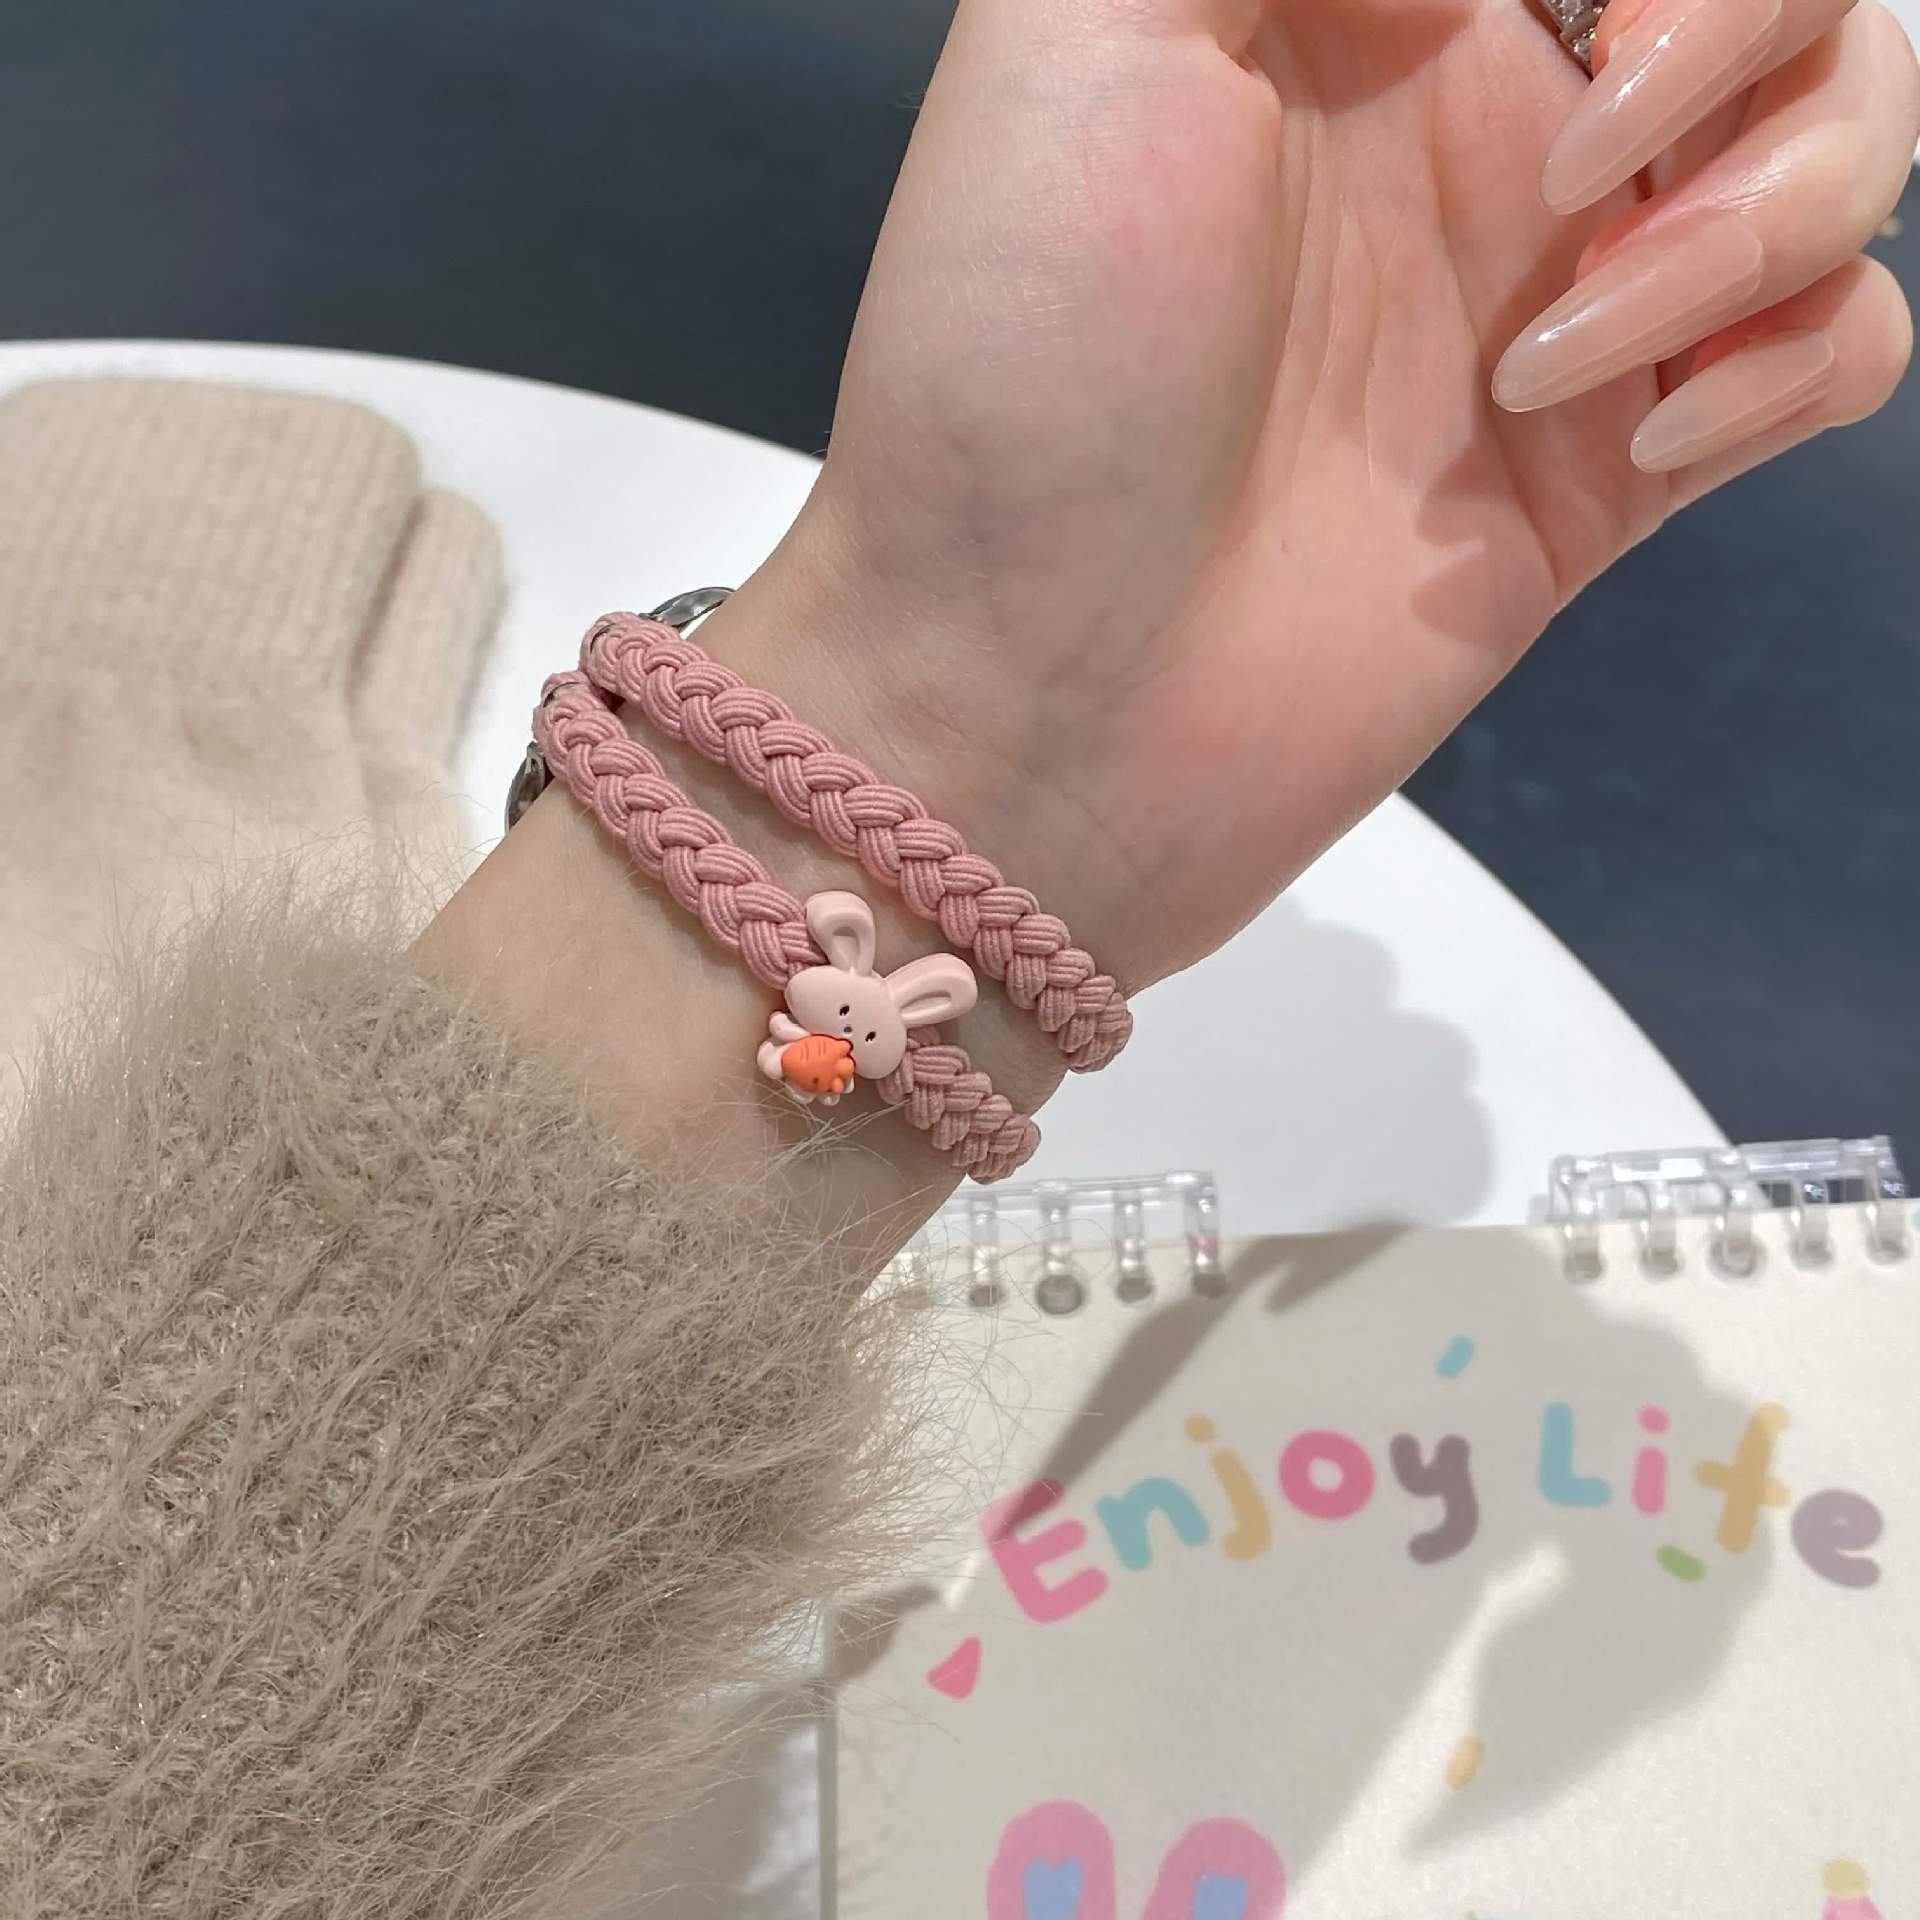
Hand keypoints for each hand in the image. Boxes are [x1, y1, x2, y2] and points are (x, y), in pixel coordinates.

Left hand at [716, 0, 1916, 991]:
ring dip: (1763, 216)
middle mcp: (1479, 141)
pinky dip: (1798, 364)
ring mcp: (1557, 308)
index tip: (1568, 15)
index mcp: (1362, 6)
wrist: (1028, 692)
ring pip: (1836, 153)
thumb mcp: (1080, 37)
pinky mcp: (1604, 478)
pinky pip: (1833, 351)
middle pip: (1774, 2)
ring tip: (1549, 356)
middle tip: (1583, 161)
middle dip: (1742, 30)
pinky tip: (1642, 439)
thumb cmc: (1014, 373)